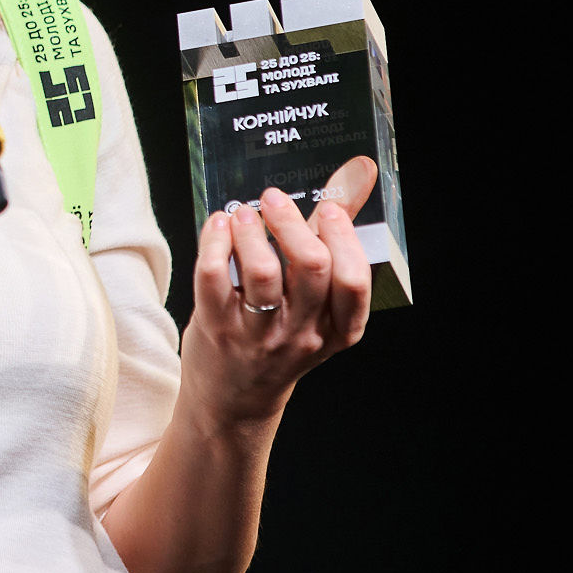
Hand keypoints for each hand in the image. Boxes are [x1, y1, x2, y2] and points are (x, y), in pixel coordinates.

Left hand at [177, 156, 376, 430]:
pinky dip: (215, 242)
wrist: (232, 401)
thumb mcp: (314, 301)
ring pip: (262, 273)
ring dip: (251, 230)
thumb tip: (358, 172)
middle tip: (273, 199)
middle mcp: (301, 333)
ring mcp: (258, 334)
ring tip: (244, 214)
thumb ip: (333, 236)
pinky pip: (214, 277)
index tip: (327, 208)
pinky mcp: (216, 329)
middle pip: (311, 269)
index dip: (342, 238)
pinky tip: (218, 226)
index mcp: (336, 328)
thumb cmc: (277, 338)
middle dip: (293, 223)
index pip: (354, 283)